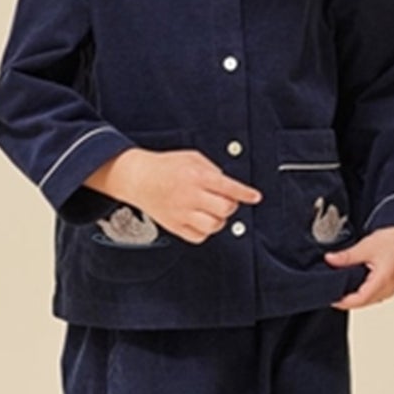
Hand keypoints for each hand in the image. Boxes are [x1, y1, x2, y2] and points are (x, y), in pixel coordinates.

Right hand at [87, 148, 261, 243]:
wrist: (138, 178)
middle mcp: (191, 196)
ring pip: (214, 226)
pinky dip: (204, 231)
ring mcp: (182, 212)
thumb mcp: (192, 157)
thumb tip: (227, 184)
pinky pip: (198, 237)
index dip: (246, 194)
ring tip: (212, 212)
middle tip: (226, 201)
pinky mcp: (174, 226)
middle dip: (231, 206)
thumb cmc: (164, 167)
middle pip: (225, 209)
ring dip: (219, 220)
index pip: (229, 187)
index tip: (255, 197)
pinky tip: (200, 221)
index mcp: (197, 176)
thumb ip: (212, 170)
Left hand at [325, 225, 393, 309]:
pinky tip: (353, 280)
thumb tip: (330, 260)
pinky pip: (374, 293)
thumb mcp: (367, 246)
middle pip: (362, 302)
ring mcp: (391, 287)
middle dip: (346, 298)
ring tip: (340, 285)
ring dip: (354, 295)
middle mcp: (389, 289)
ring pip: (368, 299)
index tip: (329, 296)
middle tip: (331, 289)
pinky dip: (362, 289)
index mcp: (383, 282)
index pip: (358, 300)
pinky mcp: (390, 283)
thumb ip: (347, 256)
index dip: (342, 301)